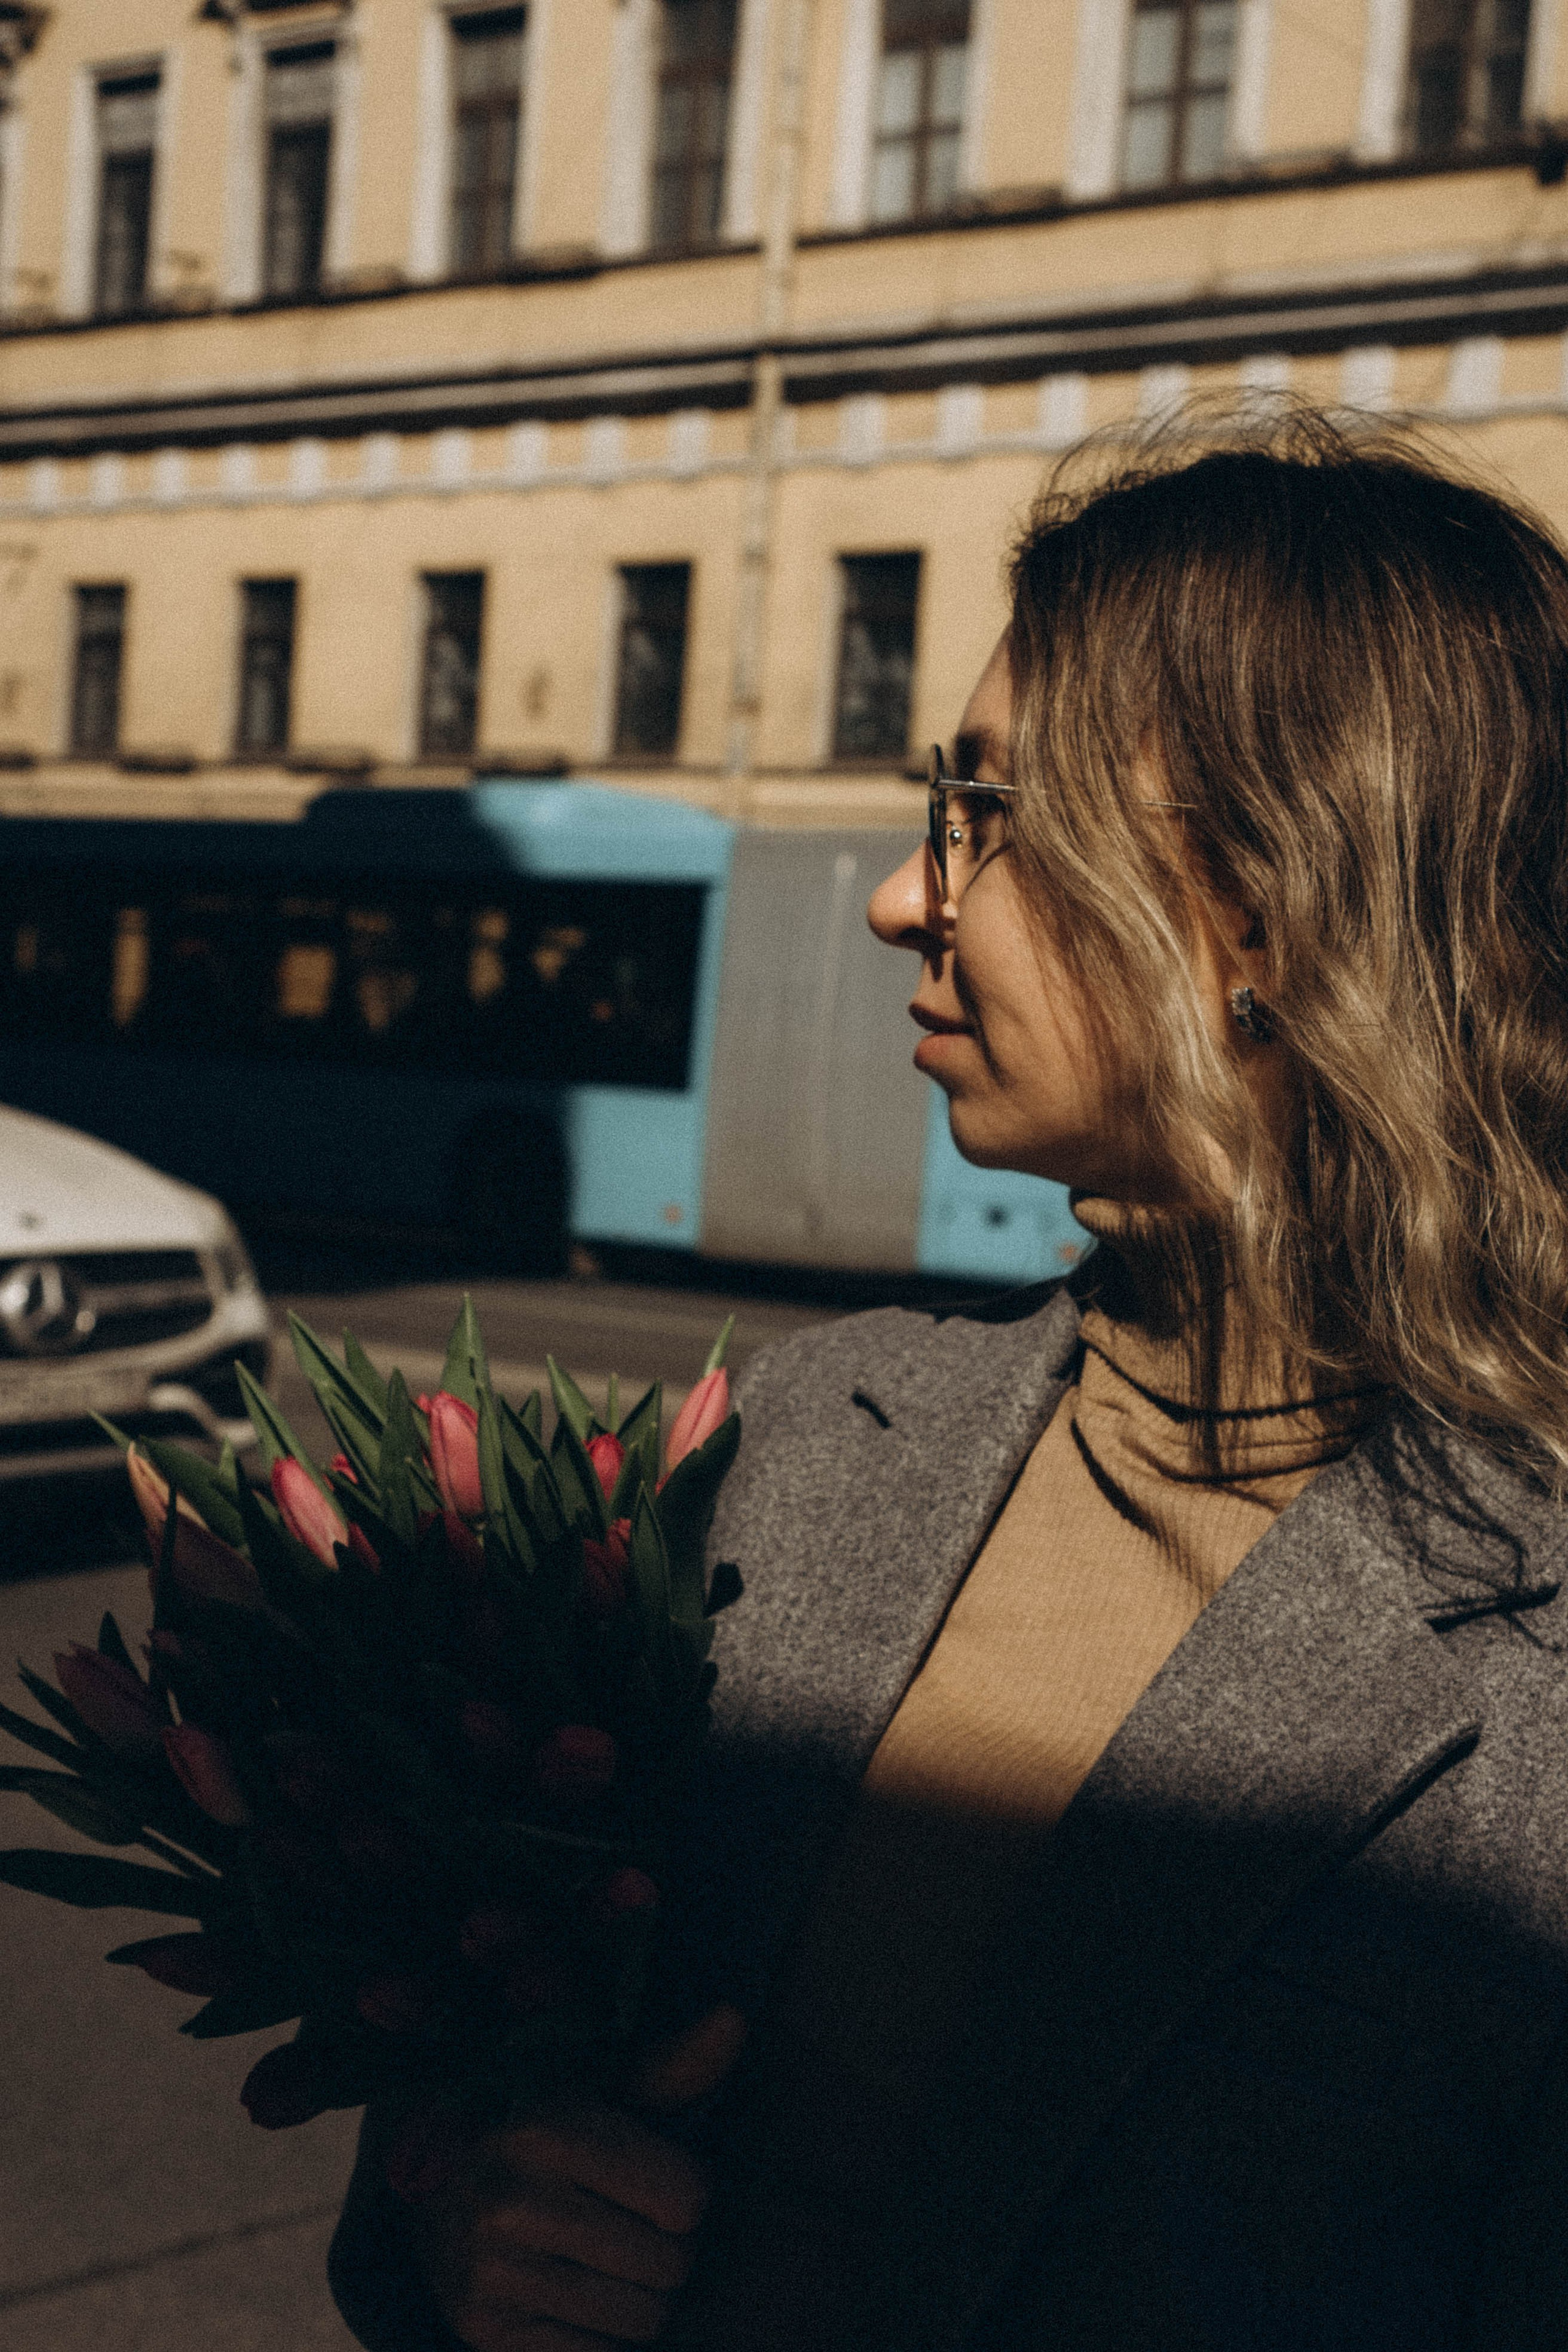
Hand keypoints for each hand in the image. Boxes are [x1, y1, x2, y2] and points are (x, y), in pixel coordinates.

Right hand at [413, 2004, 747, 2351]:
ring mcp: (490, 2271)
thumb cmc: (550, 2124)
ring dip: (640, 2296)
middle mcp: (510, 2199)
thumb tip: (735, 2016)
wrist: (434, 2183)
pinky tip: (570, 2290)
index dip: (686, 2191)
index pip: (686, 2197)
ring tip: (605, 2257)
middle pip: (670, 2264)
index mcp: (546, 2127)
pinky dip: (599, 2334)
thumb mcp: (605, 2085)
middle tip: (631, 2222)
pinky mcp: (482, 2331)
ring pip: (640, 2319)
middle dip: (669, 2248)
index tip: (654, 2177)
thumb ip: (676, 2063)